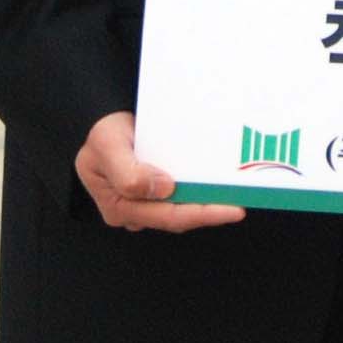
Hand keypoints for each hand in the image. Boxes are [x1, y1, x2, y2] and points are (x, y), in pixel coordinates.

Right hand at [74, 111, 244, 233]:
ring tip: (236, 196)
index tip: (230, 209)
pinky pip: (183, 197)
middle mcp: (135, 211)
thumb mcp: (107, 146)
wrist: (102, 124)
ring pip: (183, 210)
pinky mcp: (157, 194)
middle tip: (241, 204)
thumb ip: (128, 172)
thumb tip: (163, 189)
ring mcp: (146, 204)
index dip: (200, 214)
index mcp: (119, 207)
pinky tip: (219, 187)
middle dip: (211, 212)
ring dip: (208, 204)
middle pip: (178, 217)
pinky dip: (201, 193)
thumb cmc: (102, 136)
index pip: (166, 216)